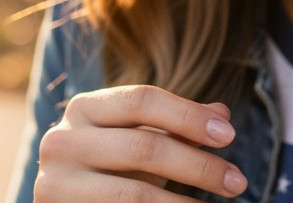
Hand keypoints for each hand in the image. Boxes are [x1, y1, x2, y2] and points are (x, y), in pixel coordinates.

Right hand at [34, 85, 247, 201]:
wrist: (65, 201)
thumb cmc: (109, 166)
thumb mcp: (139, 138)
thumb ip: (177, 125)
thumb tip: (222, 115)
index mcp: (84, 108)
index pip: (143, 100)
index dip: (188, 116)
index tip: (229, 135)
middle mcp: (62, 141)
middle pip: (143, 147)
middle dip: (198, 165)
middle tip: (238, 181)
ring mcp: (54, 185)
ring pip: (133, 195)